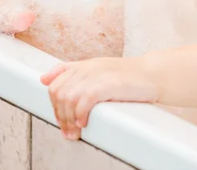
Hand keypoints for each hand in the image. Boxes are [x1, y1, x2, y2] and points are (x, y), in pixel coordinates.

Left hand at [40, 56, 158, 139]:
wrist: (152, 74)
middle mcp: (87, 67)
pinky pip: (83, 100)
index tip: (62, 120)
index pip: (54, 81)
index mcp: (84, 65)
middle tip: (69, 132)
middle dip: (60, 116)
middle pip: (58, 92)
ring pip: (68, 98)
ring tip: (77, 131)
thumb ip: (73, 73)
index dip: (53, 105)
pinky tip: (85, 123)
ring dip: (69, 119)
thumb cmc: (129, 77)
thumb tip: (44, 79)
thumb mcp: (98, 71)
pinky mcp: (107, 83)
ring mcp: (97, 74)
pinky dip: (80, 115)